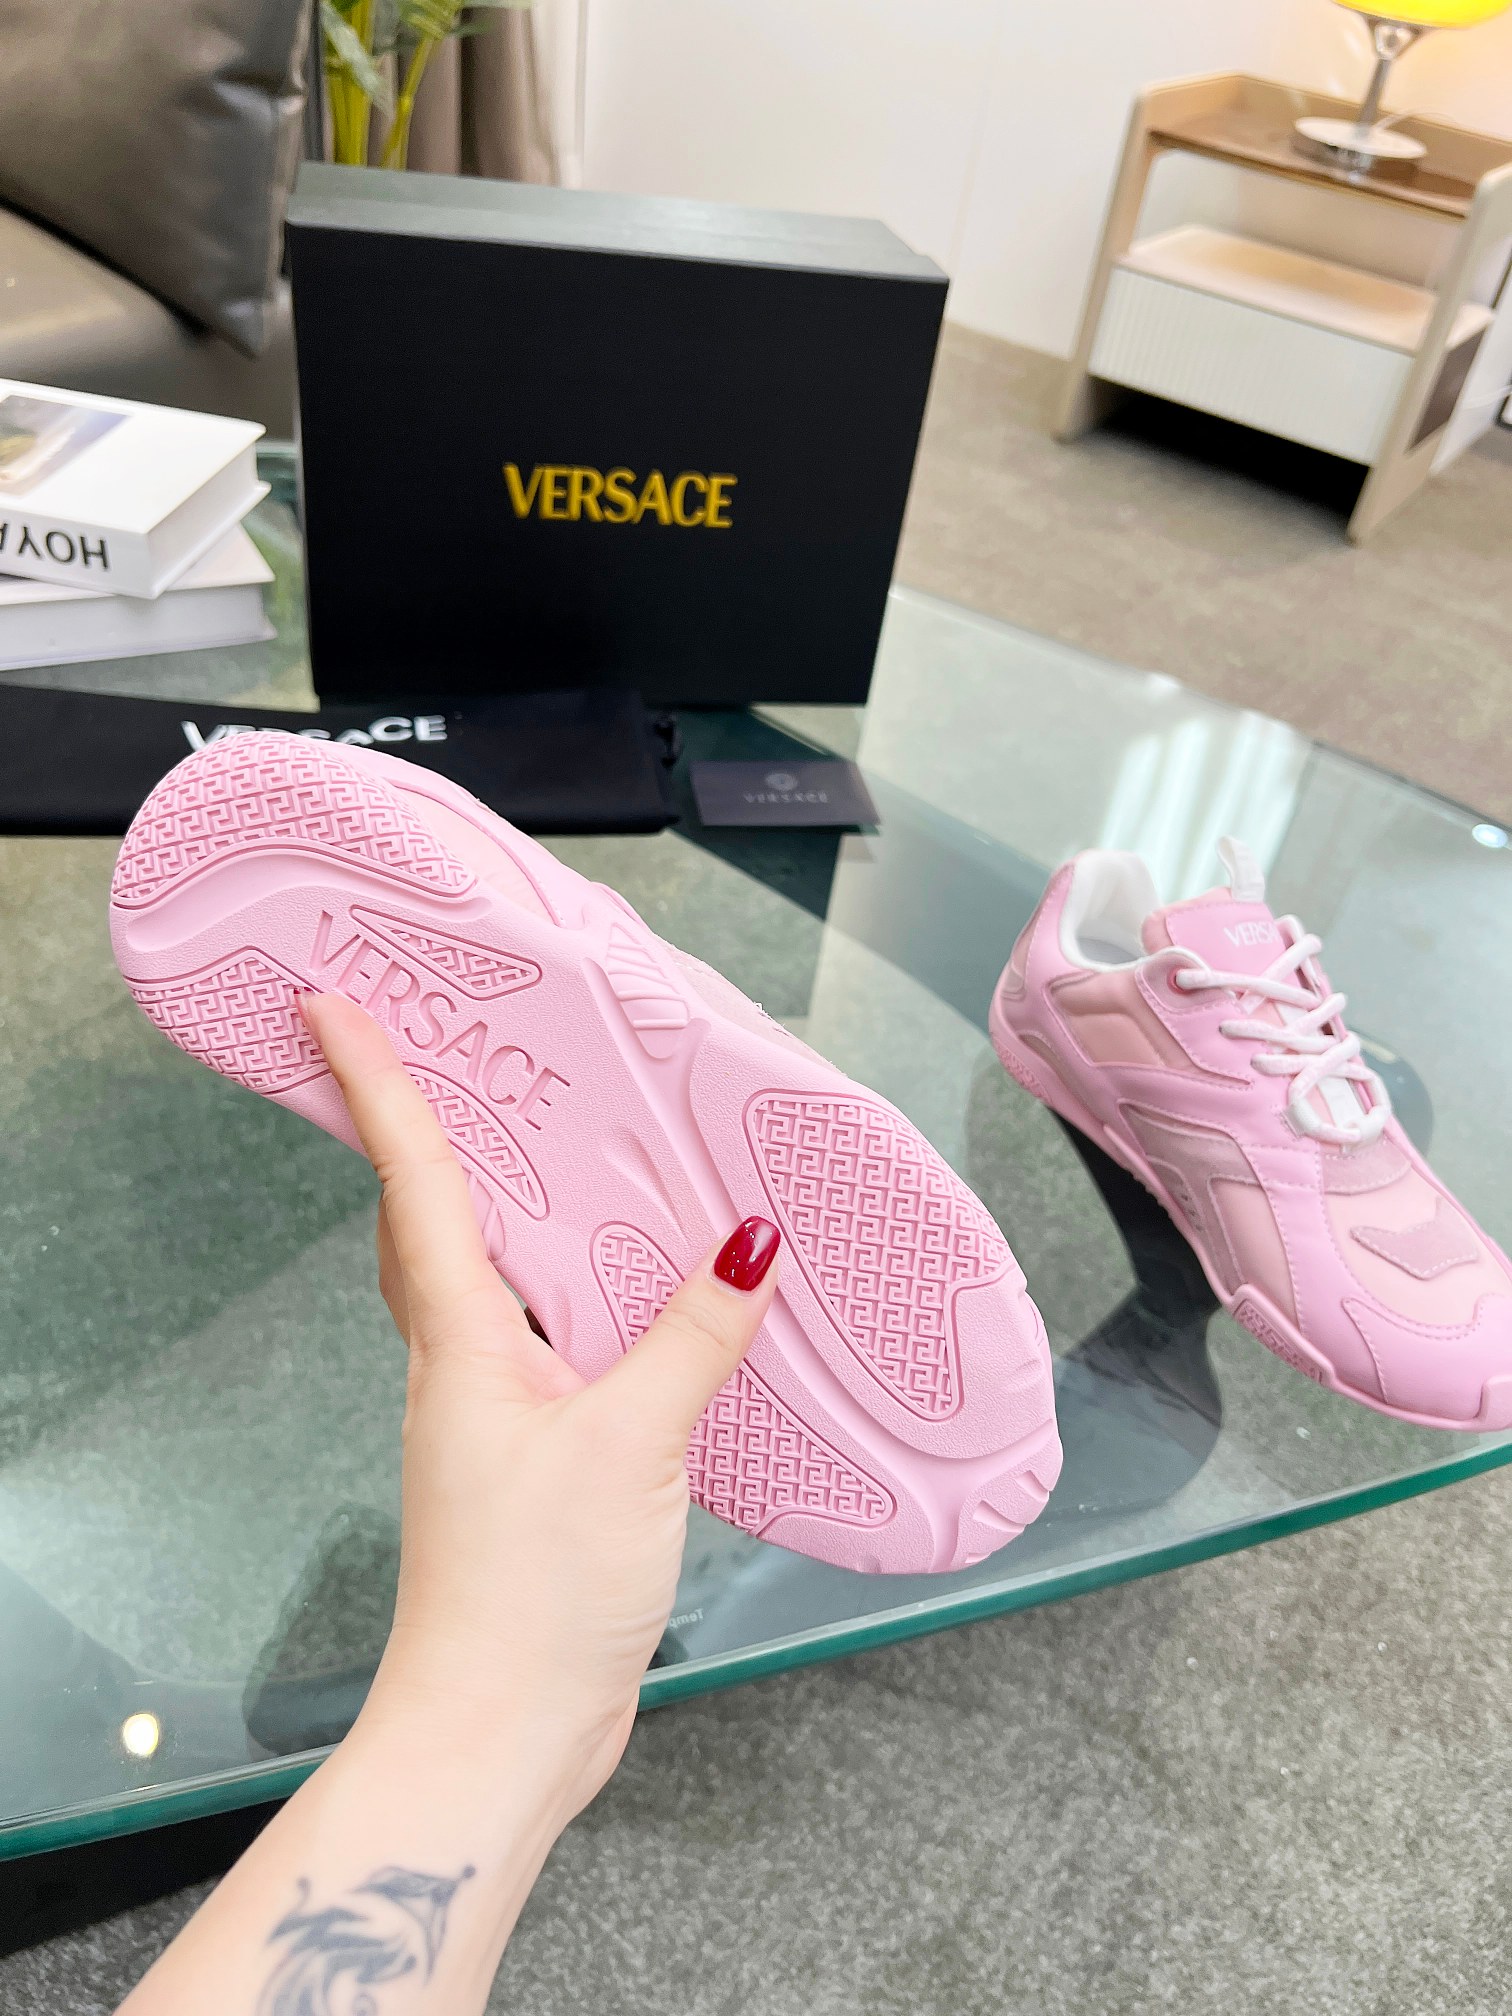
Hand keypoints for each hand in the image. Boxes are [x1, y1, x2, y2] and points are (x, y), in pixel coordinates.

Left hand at [299, 992, 780, 1821]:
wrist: (498, 1733)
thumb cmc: (531, 1596)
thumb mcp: (629, 1448)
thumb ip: (692, 1338)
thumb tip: (749, 1241)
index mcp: (463, 1343)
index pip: (417, 1183)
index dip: (376, 1088)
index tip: (332, 1007)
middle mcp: (464, 1366)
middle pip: (433, 1222)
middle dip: (428, 1133)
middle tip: (448, 1054)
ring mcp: (496, 1414)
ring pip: (494, 1282)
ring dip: (509, 1210)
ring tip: (559, 1146)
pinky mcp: (536, 1460)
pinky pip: (553, 1344)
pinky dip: (582, 1298)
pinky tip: (646, 1300)